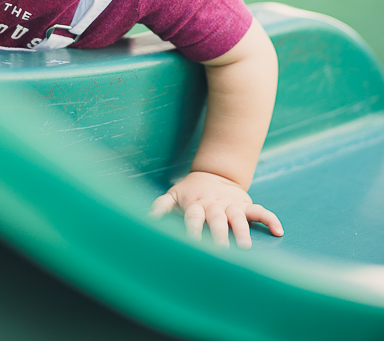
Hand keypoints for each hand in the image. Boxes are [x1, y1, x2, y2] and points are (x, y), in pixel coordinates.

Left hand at [148, 171, 282, 248]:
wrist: (213, 173)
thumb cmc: (189, 191)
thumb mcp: (173, 195)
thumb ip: (160, 206)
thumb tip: (146, 219)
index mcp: (196, 205)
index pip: (193, 218)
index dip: (192, 230)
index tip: (192, 244)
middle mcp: (214, 205)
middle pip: (217, 219)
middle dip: (219, 234)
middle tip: (222, 251)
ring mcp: (231, 205)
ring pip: (238, 217)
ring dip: (242, 230)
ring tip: (246, 246)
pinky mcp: (245, 205)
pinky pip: (260, 211)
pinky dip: (270, 220)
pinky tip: (278, 232)